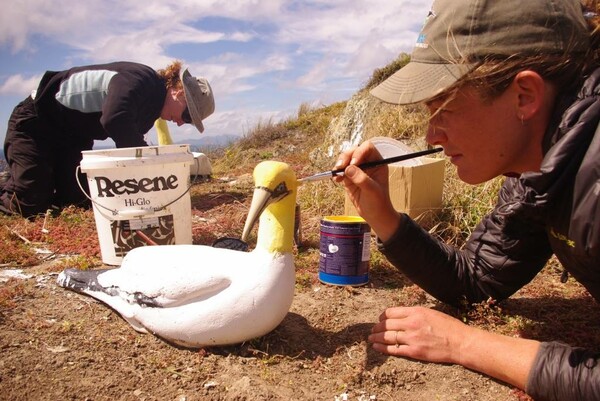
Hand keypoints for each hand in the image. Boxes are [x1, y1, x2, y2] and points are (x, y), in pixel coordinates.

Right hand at [333, 141, 399, 240]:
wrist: (374, 214)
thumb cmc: (378, 202)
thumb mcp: (373, 191)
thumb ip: (362, 179)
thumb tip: (349, 169)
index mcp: (377, 162)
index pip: (368, 148)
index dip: (359, 152)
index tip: (354, 163)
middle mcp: (367, 163)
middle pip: (354, 151)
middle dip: (346, 157)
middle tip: (340, 166)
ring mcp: (357, 170)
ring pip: (346, 159)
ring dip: (340, 164)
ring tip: (337, 174)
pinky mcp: (349, 177)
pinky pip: (340, 170)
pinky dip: (337, 173)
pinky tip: (337, 179)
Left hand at [368, 306, 540, 390]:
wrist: (460, 342)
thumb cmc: (449, 326)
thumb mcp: (431, 312)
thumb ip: (415, 313)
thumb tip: (402, 314)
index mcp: (415, 312)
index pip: (391, 312)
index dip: (382, 316)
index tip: (380, 319)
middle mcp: (411, 323)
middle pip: (386, 324)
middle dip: (376, 327)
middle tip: (372, 329)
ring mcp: (411, 338)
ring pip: (387, 337)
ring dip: (376, 337)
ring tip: (370, 338)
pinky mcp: (414, 351)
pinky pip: (393, 349)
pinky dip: (383, 348)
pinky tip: (376, 347)